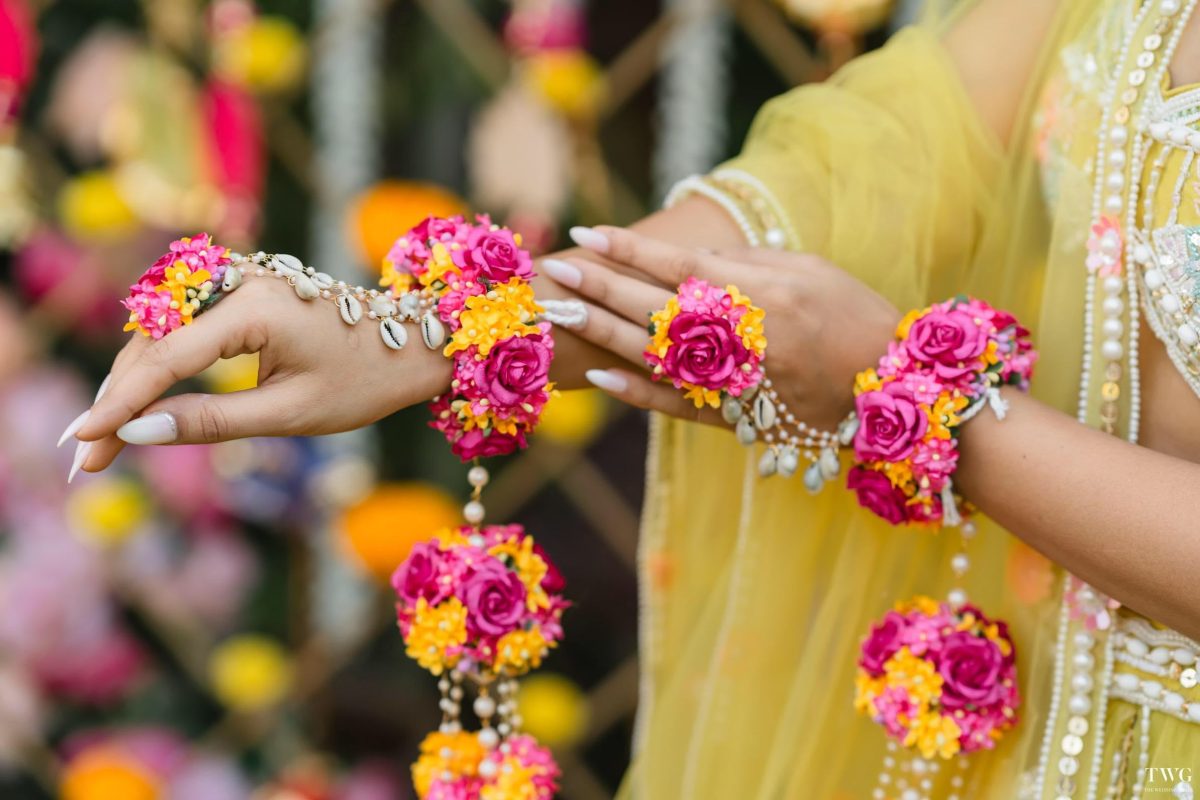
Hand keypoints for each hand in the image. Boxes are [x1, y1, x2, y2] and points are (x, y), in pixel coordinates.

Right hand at [65, 276, 451, 478]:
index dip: (120, 403)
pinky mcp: (241, 289)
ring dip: (131, 383)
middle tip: (86, 459)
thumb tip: (138, 432)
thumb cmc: (364, 381)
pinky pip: (184, 324)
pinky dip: (159, 364)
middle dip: (117, 399)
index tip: (84, 444)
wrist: (413, 344)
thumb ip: (213, 421)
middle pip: (154, 340)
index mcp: (257, 307)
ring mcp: (240, 279)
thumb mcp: (290, 414)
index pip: (168, 357)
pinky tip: (137, 403)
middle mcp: (241, 280)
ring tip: (103, 441)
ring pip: (161, 331)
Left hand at [544, 226, 900, 430]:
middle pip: (655, 308)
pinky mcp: (735, 417)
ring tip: (563, 314)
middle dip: (601, 287)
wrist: (890, 388)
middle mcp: (743, 337)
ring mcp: (735, 381)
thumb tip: (686, 258)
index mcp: (763, 293)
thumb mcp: (811, 270)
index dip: (628, 249)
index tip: (587, 232)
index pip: (678, 265)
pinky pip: (676, 405)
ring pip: (655, 356)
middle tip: (558, 272)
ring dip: (604, 334)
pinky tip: (601, 374)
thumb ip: (746, 262)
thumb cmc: (855, 316)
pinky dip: (636, 392)